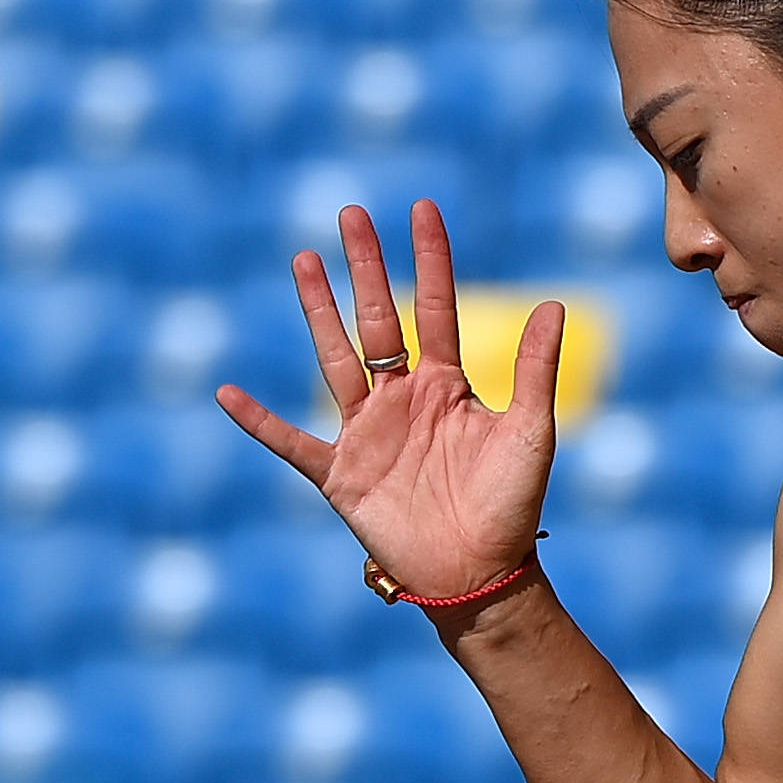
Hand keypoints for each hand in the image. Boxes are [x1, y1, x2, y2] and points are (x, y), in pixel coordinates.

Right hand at [220, 202, 563, 607]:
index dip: (430, 259)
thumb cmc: (510, 506)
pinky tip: (228, 394)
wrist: (481, 574)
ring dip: (319, 311)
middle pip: (377, 319)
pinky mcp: (340, 474)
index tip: (422, 208)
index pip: (435, 307)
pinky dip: (260, 421)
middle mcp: (402, 399)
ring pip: (335, 358)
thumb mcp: (529, 431)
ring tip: (303, 260)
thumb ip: (534, 370)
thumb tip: (554, 304)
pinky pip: (290, 442)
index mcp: (447, 385)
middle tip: (350, 214)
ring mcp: (367, 432)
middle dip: (365, 266)